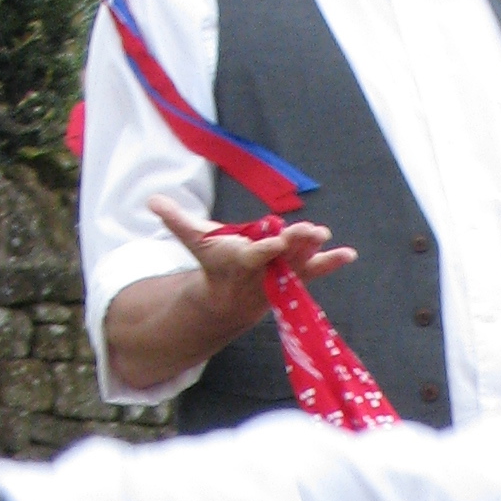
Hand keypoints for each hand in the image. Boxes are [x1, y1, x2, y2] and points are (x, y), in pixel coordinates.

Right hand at [148, 191, 353, 325]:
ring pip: (302, 262)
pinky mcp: (295, 276)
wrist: (229, 300)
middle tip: (314, 232)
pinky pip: (316, 269)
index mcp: (241, 259)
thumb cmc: (213, 262)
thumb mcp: (193, 241)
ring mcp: (282, 274)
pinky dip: (331, 262)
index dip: (267, 248)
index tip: (278, 240)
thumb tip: (151, 200)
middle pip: (283, 255)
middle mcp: (265, 269)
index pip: (256, 253)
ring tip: (328, 237)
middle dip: (297, 244)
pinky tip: (350, 253)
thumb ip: (175, 220)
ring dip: (318, 252)